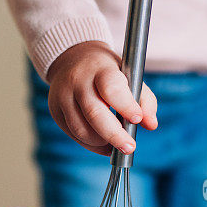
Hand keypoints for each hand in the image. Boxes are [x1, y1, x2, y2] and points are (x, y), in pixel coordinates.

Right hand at [46, 41, 157, 155]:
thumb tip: (150, 124)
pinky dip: (91, 144)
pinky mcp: (56, 110)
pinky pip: (73, 134)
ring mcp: (63, 96)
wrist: (73, 59)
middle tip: (130, 147)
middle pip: (94, 113)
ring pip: (81, 129)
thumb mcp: (129, 75)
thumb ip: (144, 100)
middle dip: (115, 135)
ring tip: (116, 145)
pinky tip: (104, 144)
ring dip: (102, 142)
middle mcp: (78, 81)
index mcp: (100, 68)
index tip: (137, 119)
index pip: (111, 88)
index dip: (125, 106)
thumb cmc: (108, 71)